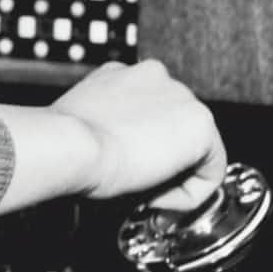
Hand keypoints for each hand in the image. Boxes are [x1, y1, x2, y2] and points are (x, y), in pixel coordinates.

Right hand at [0, 60, 225, 216]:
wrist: (69, 145)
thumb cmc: (62, 142)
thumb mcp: (82, 122)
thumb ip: (103, 124)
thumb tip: (109, 146)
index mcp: (123, 73)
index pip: (148, 112)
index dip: (137, 148)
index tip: (122, 168)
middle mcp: (155, 76)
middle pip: (174, 130)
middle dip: (160, 161)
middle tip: (132, 184)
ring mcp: (181, 97)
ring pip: (194, 150)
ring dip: (173, 176)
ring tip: (142, 191)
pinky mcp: (201, 124)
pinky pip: (210, 171)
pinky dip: (190, 193)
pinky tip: (158, 197)